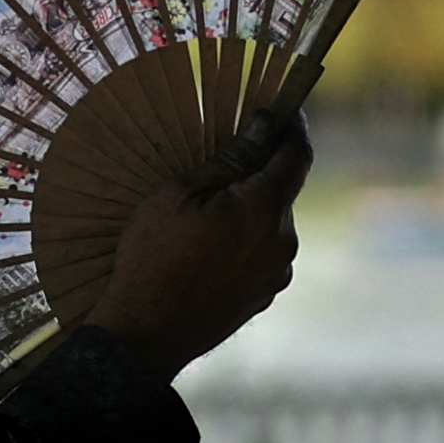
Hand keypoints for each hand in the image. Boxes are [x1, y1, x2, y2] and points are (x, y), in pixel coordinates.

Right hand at [83, 108, 312, 379]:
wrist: (145, 334)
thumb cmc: (153, 257)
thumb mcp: (181, 194)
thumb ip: (231, 158)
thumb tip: (265, 125)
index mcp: (264, 209)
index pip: (298, 154)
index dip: (293, 126)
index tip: (283, 108)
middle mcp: (282, 241)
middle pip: (282, 190)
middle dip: (260, 172)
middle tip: (221, 164)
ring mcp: (276, 273)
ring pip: (271, 224)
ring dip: (249, 210)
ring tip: (203, 218)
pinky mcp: (264, 296)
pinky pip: (263, 255)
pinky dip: (244, 241)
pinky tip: (206, 251)